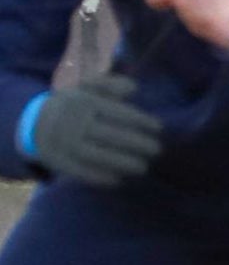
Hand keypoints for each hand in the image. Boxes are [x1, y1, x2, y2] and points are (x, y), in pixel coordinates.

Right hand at [24, 75, 161, 185]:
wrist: (35, 123)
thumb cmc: (74, 105)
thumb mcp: (87, 88)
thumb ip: (111, 85)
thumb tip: (133, 87)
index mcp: (84, 103)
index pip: (117, 113)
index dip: (140, 121)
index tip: (158, 128)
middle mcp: (73, 122)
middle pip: (111, 136)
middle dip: (137, 144)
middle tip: (157, 150)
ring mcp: (64, 143)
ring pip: (97, 155)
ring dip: (123, 163)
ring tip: (143, 167)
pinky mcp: (58, 161)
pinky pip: (80, 171)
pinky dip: (99, 177)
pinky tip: (118, 180)